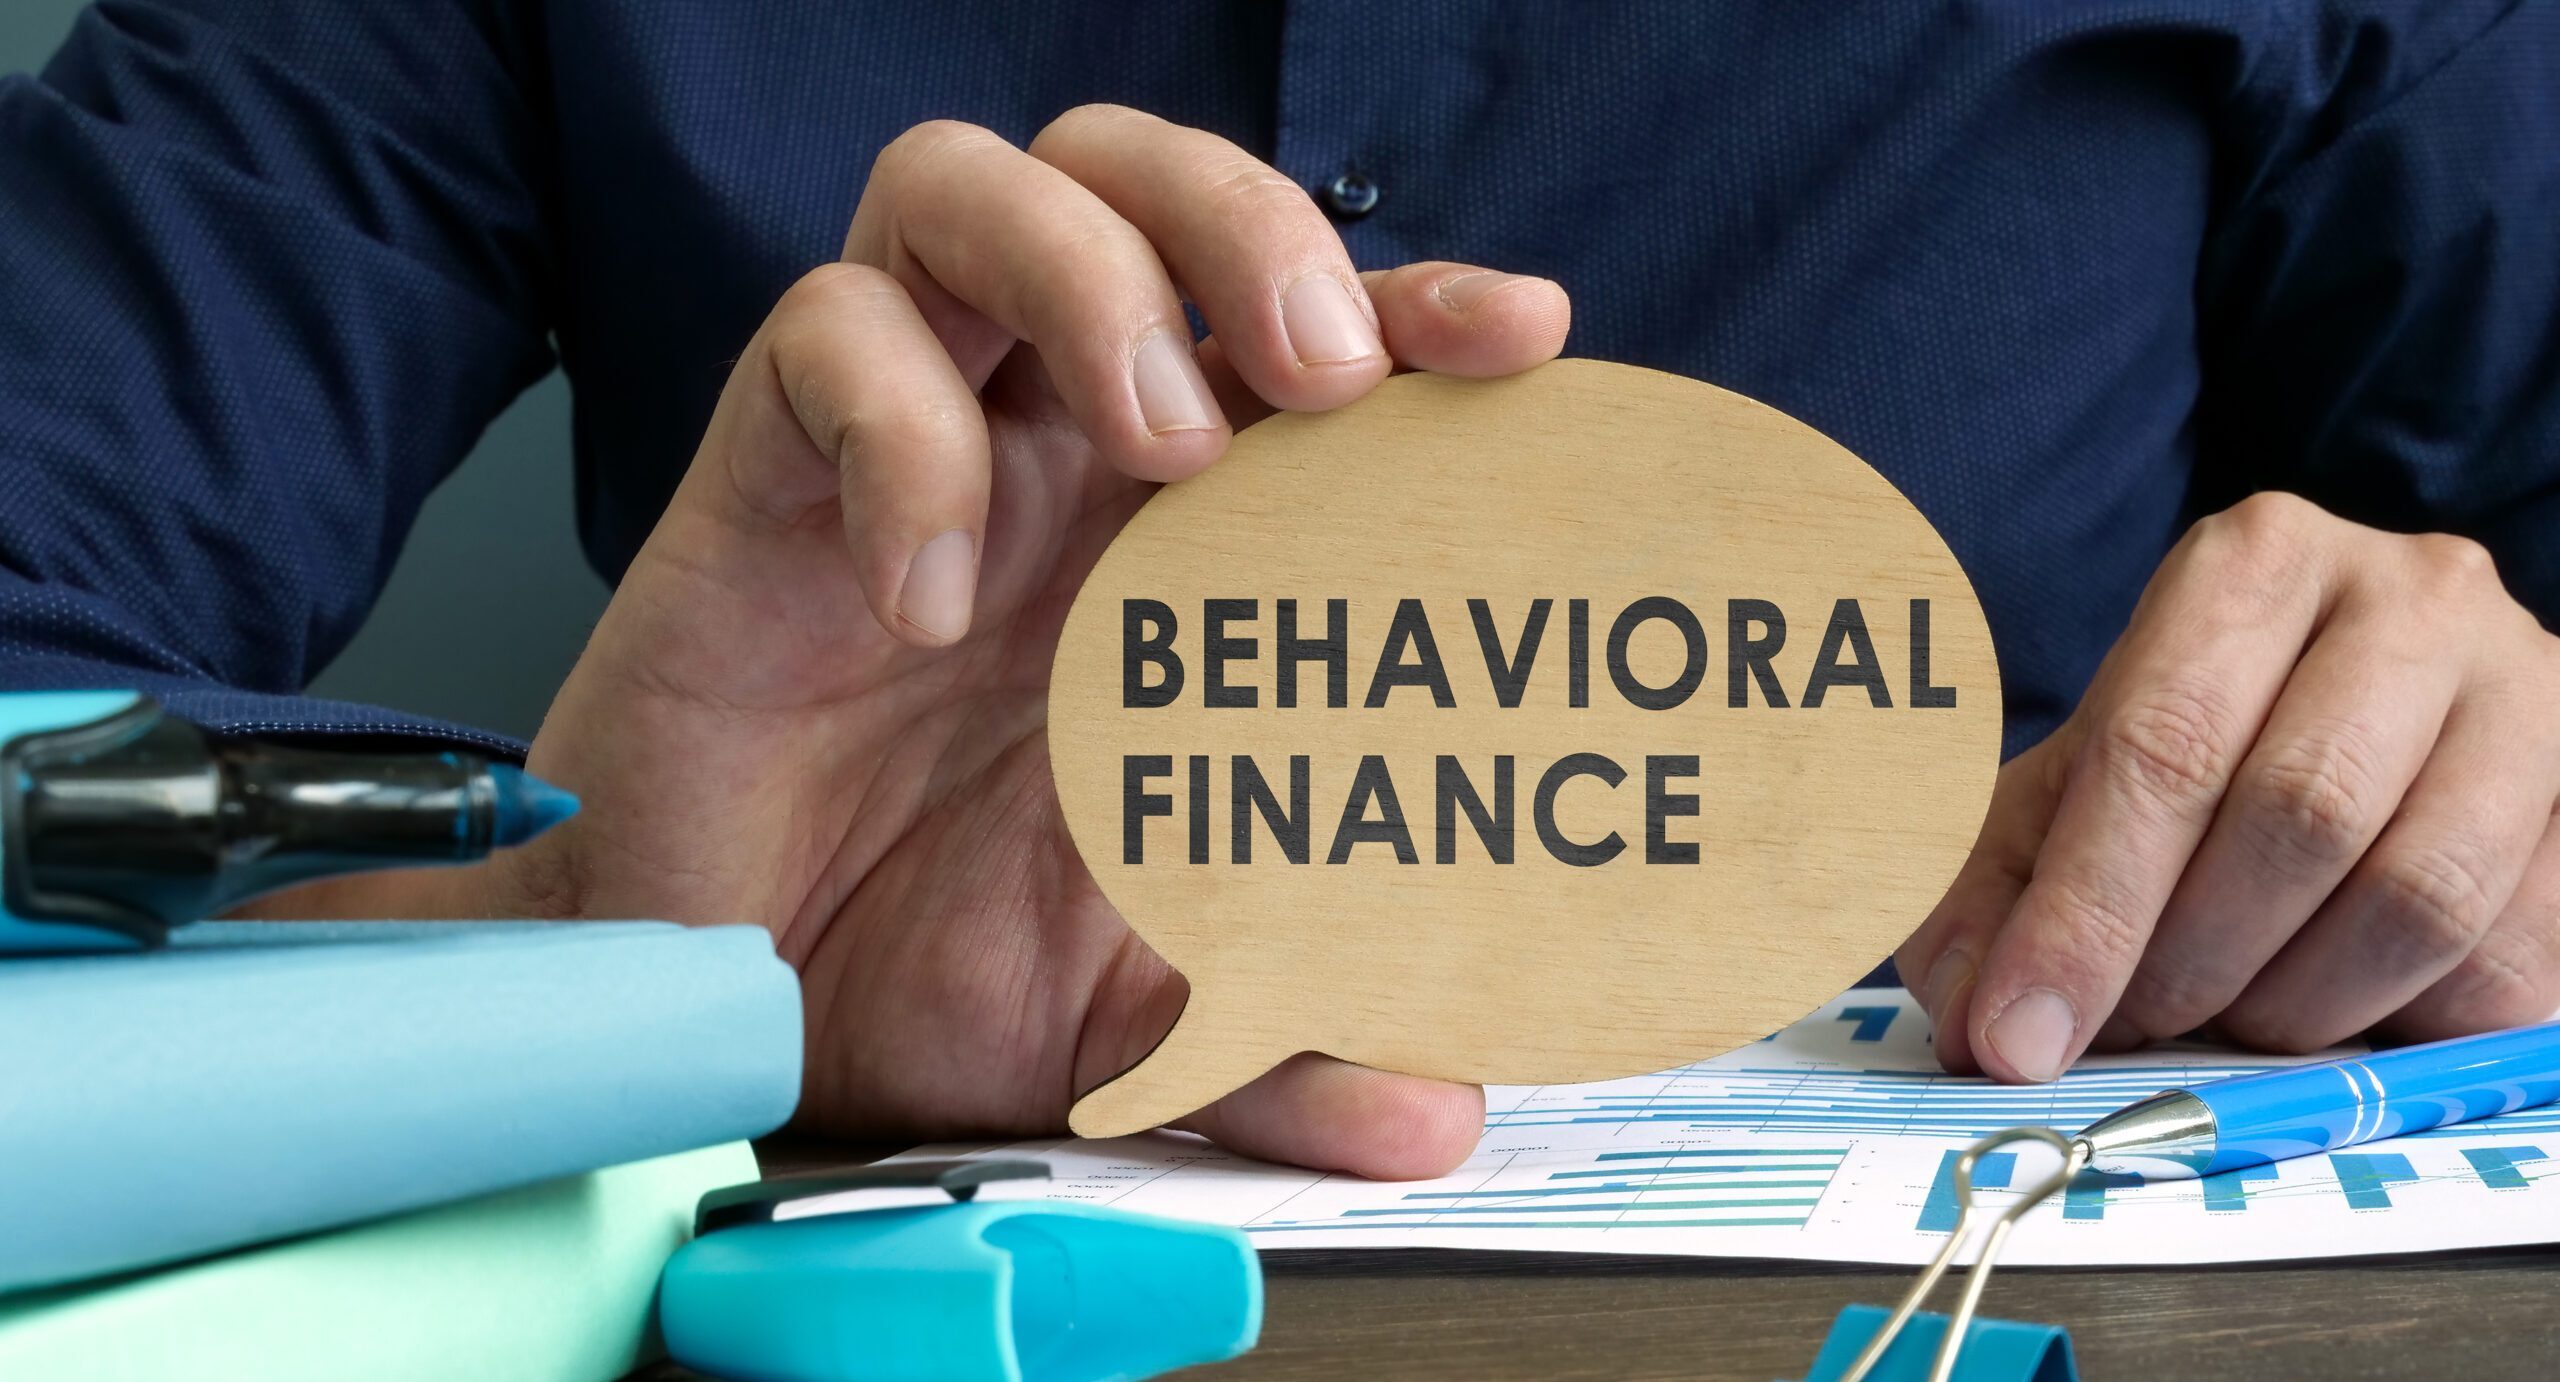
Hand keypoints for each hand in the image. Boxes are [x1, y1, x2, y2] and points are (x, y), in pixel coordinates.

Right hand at [460, 108, 1563, 1174]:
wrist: (716, 1007)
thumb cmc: (922, 957)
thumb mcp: (1141, 1017)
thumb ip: (1285, 1046)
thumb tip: (1438, 1116)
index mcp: (1174, 529)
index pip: (1308, 339)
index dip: (1420, 303)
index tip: (1526, 335)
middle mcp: (1044, 447)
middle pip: (1144, 183)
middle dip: (1252, 226)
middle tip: (1322, 367)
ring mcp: (903, 436)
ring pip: (975, 187)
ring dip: (1092, 267)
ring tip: (1159, 434)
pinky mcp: (759, 477)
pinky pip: (820, 341)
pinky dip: (899, 432)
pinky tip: (931, 593)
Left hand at [1898, 494, 2559, 1079]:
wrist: (2379, 700)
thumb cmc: (2208, 737)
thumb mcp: (2081, 785)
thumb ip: (2006, 892)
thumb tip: (1973, 1023)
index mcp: (2257, 561)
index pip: (2163, 748)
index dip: (2084, 913)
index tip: (2019, 1034)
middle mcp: (2411, 596)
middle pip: (2298, 815)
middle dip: (2190, 959)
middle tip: (2131, 1026)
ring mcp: (2526, 690)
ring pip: (2416, 895)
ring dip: (2298, 1002)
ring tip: (2230, 1015)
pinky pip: (2505, 956)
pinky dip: (2400, 1020)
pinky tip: (2337, 1008)